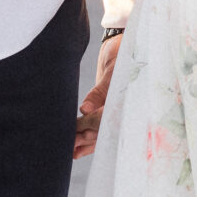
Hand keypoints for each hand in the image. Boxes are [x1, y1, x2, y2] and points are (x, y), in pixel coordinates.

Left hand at [74, 32, 120, 158]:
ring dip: (86, 143)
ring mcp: (117, 110)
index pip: (105, 118)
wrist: (127, 43)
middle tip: (69, 147)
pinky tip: (79, 149)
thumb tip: (85, 109)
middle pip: (103, 130)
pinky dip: (89, 138)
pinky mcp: (110, 109)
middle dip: (86, 139)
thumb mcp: (113, 69)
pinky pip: (100, 128)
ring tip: (72, 153)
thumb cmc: (123, 53)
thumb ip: (100, 91)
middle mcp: (123, 109)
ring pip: (101, 132)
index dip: (89, 126)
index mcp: (127, 100)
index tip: (75, 131)